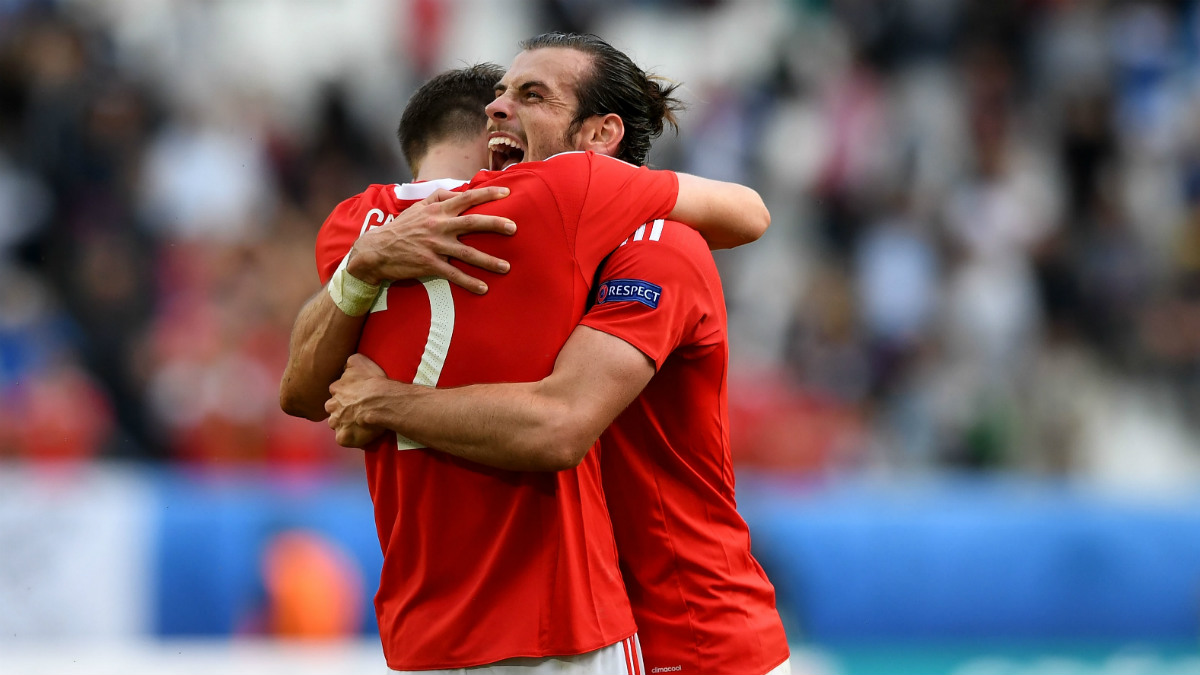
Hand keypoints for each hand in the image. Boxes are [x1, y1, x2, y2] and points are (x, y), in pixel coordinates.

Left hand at [326, 354, 388, 447]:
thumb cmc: (373, 382)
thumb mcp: (359, 361)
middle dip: (341, 410)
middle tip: (356, 410)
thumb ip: (348, 362)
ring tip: (360, 423)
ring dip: (345, 423)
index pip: (336, 392)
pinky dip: (351, 438)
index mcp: (335, 389)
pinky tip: (361, 434)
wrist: (381, 402)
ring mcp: (336, 423)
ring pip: (337, 424)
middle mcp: (331, 406)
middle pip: (333, 409)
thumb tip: (345, 364)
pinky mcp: (343, 438)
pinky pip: (344, 439)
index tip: (356, 396)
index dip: (346, 395)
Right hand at [347, 186, 515, 292]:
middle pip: (473, 223)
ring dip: (489, 261)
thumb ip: (439, 196)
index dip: (487, 194)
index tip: (507, 193)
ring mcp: (435, 246)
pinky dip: (469, 282)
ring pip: (467, 253)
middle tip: (514, 228)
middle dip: (495, 224)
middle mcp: (439, 226)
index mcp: (437, 210)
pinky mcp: (430, 264)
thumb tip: (460, 191)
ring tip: (506, 267)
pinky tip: (483, 288)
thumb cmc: (401, 227)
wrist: (377, 250)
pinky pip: (454, 274)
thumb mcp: (418, 207)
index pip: (466, 198)